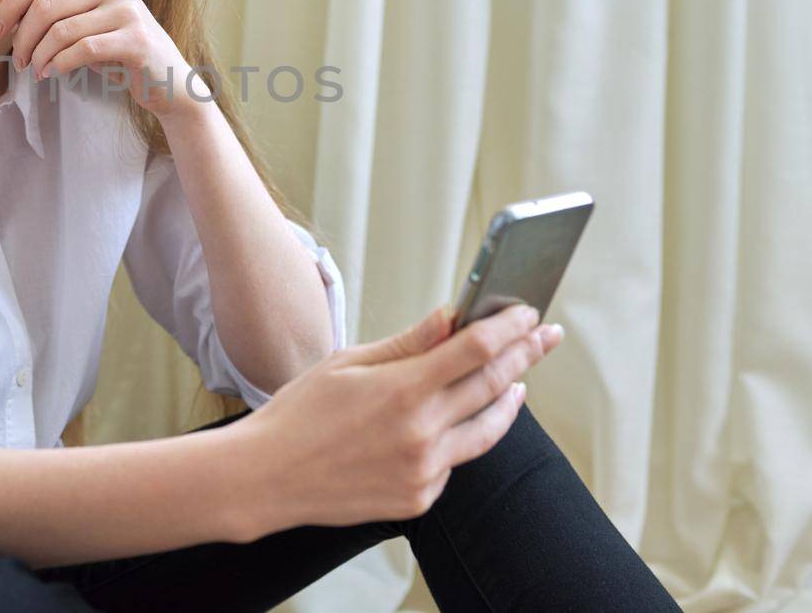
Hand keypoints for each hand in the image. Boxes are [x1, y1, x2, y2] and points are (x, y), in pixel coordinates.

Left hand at [0, 0, 209, 119]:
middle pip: (44, 4)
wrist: (167, 80)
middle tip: (18, 61)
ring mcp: (127, 10)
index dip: (7, 8)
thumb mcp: (81, 23)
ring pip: (60, 30)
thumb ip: (49, 8)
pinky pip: (82, 50)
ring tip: (35, 71)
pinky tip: (52, 74)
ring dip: (38, 56)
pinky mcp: (136, 39)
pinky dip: (58, 64)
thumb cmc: (116, 51)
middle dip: (21, 37)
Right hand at [226, 302, 563, 539]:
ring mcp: (424, 471)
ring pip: (487, 430)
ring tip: (520, 383)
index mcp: (403, 390)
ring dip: (509, 402)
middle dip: (525, 355)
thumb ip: (409, 343)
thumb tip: (450, 317)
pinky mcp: (419, 499)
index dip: (508, 327)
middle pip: (493, 385)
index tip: (527, 312)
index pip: (476, 349)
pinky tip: (456, 423)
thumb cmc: (300, 413)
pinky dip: (461, 438)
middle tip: (544, 336)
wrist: (267, 476)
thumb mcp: (349, 363)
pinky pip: (455, 463)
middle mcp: (421, 433)